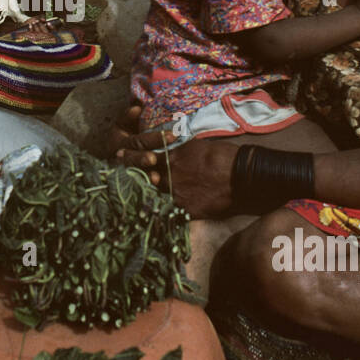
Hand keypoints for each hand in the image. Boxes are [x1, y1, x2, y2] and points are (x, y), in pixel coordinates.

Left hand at [108, 104, 235, 217]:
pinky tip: (155, 214)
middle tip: (122, 181)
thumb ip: (177, 151)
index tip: (118, 156)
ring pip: (156, 197)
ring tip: (134, 201)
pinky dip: (164, 211)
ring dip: (149, 197)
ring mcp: (178, 196)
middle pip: (146, 181)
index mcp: (171, 159)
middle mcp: (170, 178)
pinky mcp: (188, 211)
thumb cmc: (221, 156)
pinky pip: (170, 212)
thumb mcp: (196, 146)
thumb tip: (168, 151)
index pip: (144, 159)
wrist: (241, 175)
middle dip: (137, 180)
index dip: (131, 158)